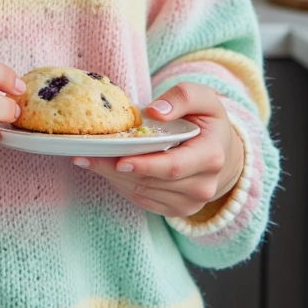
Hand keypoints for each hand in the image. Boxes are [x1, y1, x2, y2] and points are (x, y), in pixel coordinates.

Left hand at [71, 81, 244, 218]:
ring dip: (112, 177)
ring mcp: (189, 202)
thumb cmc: (207, 122)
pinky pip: (141, 199)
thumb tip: (155, 112)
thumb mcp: (204, 99)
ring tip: (88, 159)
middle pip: (151, 181)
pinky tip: (106, 168)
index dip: (144, 165)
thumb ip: (182, 97)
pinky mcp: (176, 210)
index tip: (118, 160)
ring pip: (141, 192)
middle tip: (85, 156)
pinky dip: (121, 184)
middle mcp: (202, 186)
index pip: (173, 167)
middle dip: (114, 169)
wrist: (223, 153)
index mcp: (211, 157)